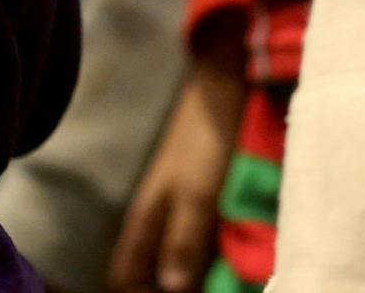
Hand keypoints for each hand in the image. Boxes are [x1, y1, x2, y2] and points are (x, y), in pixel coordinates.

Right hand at [106, 61, 243, 292]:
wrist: (222, 92)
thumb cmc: (204, 142)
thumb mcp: (196, 195)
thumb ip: (182, 241)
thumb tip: (170, 290)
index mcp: (145, 221)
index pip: (124, 276)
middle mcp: (159, 223)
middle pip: (154, 275)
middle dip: (173, 291)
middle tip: (211, 291)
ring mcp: (182, 214)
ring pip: (181, 262)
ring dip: (198, 278)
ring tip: (228, 284)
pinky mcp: (206, 207)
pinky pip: (205, 247)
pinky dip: (217, 261)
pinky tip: (240, 265)